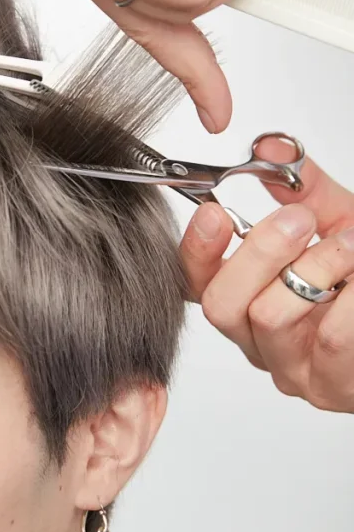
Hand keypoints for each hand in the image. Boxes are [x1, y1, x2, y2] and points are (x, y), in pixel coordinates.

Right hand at [181, 137, 353, 412]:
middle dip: (258, 253)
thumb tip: (270, 146)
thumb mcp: (338, 218)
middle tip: (297, 219)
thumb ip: (303, 186)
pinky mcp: (327, 386)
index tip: (214, 212)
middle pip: (220, 305)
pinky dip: (351, 299)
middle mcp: (256, 338)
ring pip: (270, 318)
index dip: (197, 249)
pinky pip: (328, 338)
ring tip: (350, 246)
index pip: (193, 280)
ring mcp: (289, 367)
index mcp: (246, 296)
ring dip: (315, 270)